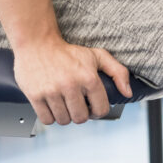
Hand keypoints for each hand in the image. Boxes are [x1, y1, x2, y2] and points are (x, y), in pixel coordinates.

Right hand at [13, 37, 131, 124]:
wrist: (37, 42)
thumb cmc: (68, 52)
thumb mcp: (97, 56)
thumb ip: (118, 72)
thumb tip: (127, 93)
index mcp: (89, 78)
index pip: (101, 110)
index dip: (98, 111)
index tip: (92, 107)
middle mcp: (70, 85)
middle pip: (81, 118)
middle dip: (81, 114)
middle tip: (76, 105)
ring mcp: (51, 91)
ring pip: (63, 120)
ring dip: (65, 115)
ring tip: (63, 103)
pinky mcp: (35, 95)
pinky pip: (47, 119)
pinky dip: (50, 116)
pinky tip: (52, 105)